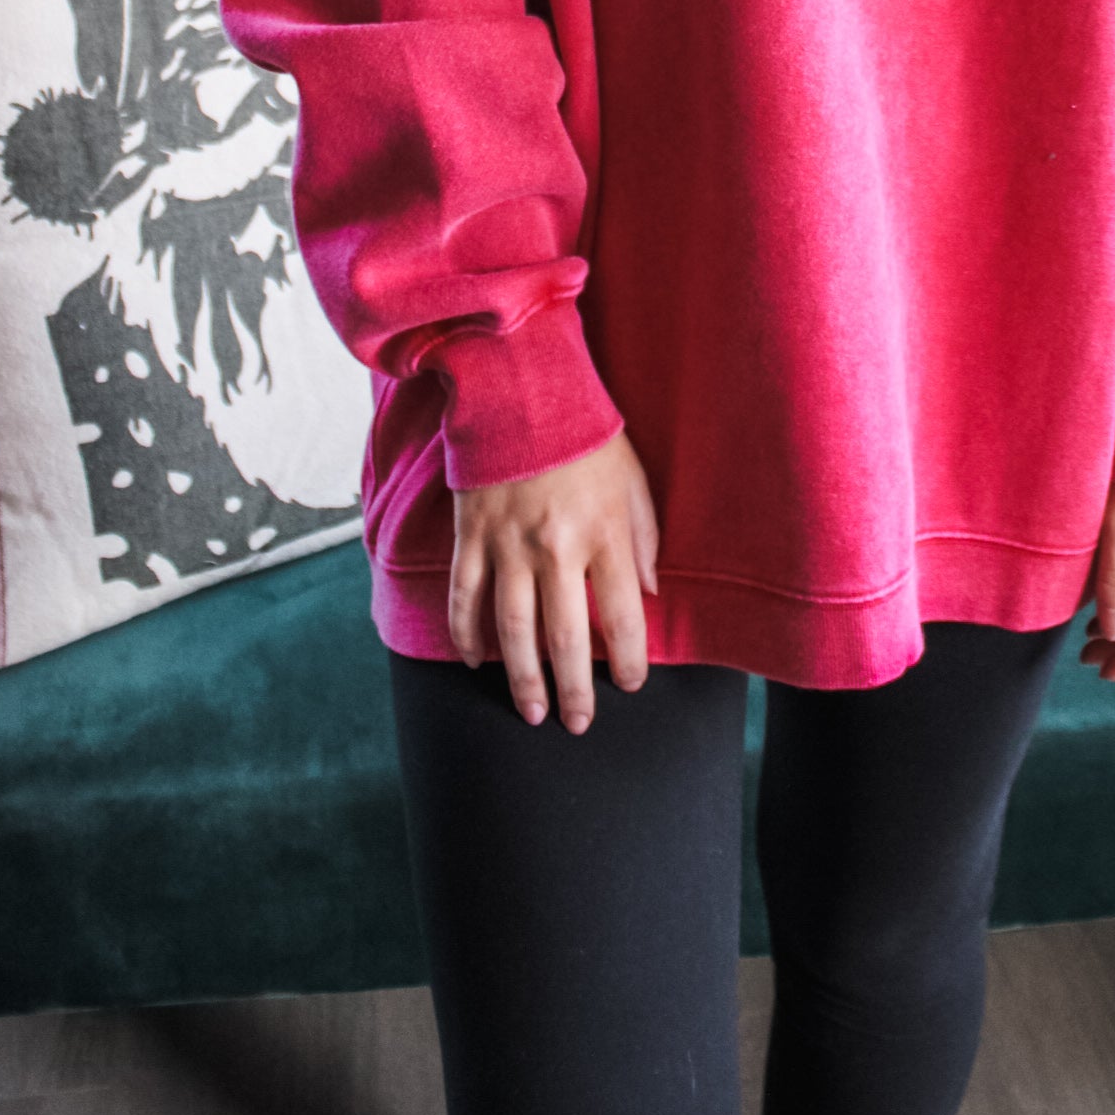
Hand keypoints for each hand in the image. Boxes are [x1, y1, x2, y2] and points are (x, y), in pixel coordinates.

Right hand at [449, 429, 659, 732]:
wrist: (520, 390)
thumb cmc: (585, 435)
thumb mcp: (633, 480)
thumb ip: (643, 539)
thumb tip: (649, 593)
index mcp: (603, 533)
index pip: (624, 616)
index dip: (632, 659)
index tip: (633, 683)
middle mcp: (556, 548)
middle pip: (566, 638)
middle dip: (574, 690)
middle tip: (577, 723)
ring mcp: (508, 545)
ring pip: (513, 630)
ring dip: (522, 678)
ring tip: (532, 710)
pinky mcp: (472, 536)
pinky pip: (465, 597)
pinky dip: (466, 634)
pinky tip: (475, 660)